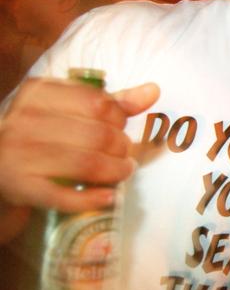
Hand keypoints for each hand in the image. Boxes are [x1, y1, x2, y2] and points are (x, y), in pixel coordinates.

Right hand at [0, 78, 159, 213]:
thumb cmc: (39, 138)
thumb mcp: (68, 112)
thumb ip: (111, 102)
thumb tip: (152, 90)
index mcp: (39, 93)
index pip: (100, 102)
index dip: (120, 119)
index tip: (120, 129)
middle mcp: (25, 119)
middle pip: (98, 134)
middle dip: (121, 147)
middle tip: (124, 155)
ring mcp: (18, 154)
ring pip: (87, 163)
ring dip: (115, 171)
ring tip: (122, 172)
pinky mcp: (18, 187)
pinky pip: (64, 196)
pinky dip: (93, 199)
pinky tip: (108, 197)